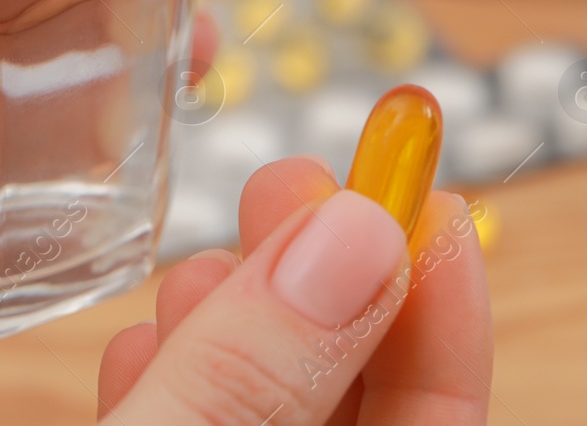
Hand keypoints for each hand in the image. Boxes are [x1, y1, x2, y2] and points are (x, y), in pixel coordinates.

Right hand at [96, 158, 492, 424]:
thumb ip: (252, 376)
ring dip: (244, 327)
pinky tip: (140, 347)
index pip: (447, 419)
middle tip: (291, 184)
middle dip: (326, 281)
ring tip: (200, 265)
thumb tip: (359, 235)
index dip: (444, 302)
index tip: (427, 194)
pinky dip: (181, 388)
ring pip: (276, 413)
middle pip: (361, 400)